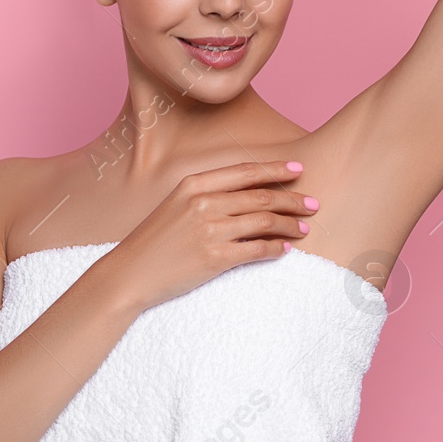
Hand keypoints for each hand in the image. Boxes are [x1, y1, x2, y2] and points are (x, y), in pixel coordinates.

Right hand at [103, 160, 319, 310]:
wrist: (130, 274)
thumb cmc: (153, 241)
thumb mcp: (174, 205)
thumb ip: (207, 195)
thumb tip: (247, 195)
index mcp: (193, 184)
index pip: (244, 172)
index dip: (275, 169)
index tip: (299, 168)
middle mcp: (203, 202)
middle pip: (261, 195)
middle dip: (292, 198)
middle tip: (313, 203)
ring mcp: (210, 230)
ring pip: (264, 221)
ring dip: (289, 224)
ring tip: (303, 228)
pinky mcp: (215, 258)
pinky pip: (257, 249)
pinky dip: (276, 249)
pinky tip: (285, 250)